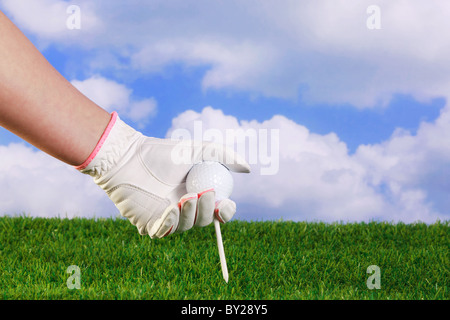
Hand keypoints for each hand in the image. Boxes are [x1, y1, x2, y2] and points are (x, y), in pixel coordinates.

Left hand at [77, 112, 249, 237]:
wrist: (128, 157)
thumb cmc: (162, 153)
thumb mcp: (198, 150)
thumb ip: (224, 156)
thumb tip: (248, 169)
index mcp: (197, 194)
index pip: (217, 211)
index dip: (225, 212)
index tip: (226, 203)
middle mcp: (183, 208)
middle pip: (204, 221)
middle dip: (209, 211)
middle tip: (206, 193)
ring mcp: (167, 217)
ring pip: (187, 226)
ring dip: (191, 214)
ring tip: (186, 196)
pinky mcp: (149, 225)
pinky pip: (165, 231)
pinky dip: (171, 222)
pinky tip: (172, 207)